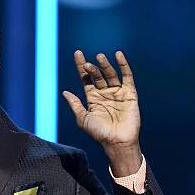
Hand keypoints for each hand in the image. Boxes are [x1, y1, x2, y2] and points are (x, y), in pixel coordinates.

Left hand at [63, 50, 141, 175]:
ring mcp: (117, 92)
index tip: (77, 54)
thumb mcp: (83, 118)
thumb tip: (65, 92)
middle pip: (98, 75)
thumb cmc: (99, 133)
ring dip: (105, 65)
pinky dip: (124, 66)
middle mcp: (104, 93)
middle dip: (92, 68)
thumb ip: (75, 105)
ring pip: (110, 74)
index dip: (81, 66)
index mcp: (93, 98)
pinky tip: (118, 56)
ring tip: (99, 57)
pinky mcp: (130, 93)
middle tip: (87, 64)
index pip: (86, 79)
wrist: (116, 141)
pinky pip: (127, 77)